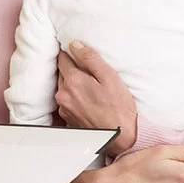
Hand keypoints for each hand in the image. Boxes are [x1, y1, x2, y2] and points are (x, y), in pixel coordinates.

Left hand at [56, 40, 136, 155]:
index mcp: (73, 81)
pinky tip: (87, 101)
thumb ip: (90, 58)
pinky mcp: (67, 119)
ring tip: (88, 87)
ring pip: (63, 88)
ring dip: (72, 84)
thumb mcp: (109, 77)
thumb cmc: (119, 108)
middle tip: (87, 71)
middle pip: (62, 73)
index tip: (76, 52)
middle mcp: (63, 94)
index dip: (69, 53)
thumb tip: (74, 44)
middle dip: (71, 69)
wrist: (122, 138)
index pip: (62, 58)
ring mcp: (64, 108)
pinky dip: (73, 98)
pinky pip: (66, 102)